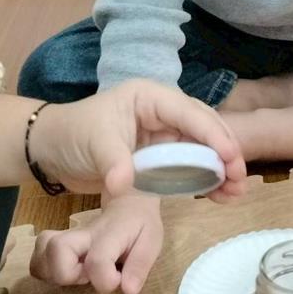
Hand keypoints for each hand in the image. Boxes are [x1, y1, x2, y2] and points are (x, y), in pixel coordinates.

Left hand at [30, 78, 246, 200]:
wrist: (52, 150)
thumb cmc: (72, 134)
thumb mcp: (93, 143)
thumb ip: (113, 161)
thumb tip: (125, 184)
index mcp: (150, 97)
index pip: (188, 113)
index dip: (212, 134)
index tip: (230, 157)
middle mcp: (163, 112)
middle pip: (203, 128)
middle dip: (224, 152)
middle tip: (240, 177)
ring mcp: (164, 135)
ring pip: (201, 148)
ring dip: (220, 169)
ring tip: (236, 191)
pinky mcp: (161, 157)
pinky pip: (189, 166)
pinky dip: (205, 180)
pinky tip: (220, 196)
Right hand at [30, 191, 162, 293]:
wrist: (128, 203)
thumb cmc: (140, 224)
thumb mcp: (152, 240)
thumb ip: (140, 264)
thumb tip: (128, 290)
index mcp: (110, 233)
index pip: (96, 259)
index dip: (105, 280)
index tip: (118, 280)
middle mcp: (83, 234)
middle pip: (56, 249)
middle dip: (67, 275)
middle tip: (87, 277)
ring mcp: (67, 237)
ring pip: (40, 255)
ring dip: (53, 273)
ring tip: (77, 274)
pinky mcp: (57, 242)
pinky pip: (37, 258)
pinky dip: (45, 270)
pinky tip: (66, 271)